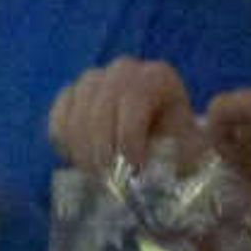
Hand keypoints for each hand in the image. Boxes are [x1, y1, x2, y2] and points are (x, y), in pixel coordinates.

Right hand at [48, 58, 198, 175]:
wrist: (158, 140)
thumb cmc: (177, 145)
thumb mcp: (192, 148)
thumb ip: (185, 155)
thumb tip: (167, 170)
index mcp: (157, 76)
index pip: (135, 99)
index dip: (130, 137)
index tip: (134, 170)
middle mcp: (123, 69)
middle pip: (101, 105)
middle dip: (102, 148)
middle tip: (108, 180)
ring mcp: (93, 79)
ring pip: (77, 111)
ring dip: (82, 149)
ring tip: (95, 176)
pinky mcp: (70, 94)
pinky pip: (59, 116)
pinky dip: (65, 142)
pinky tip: (79, 161)